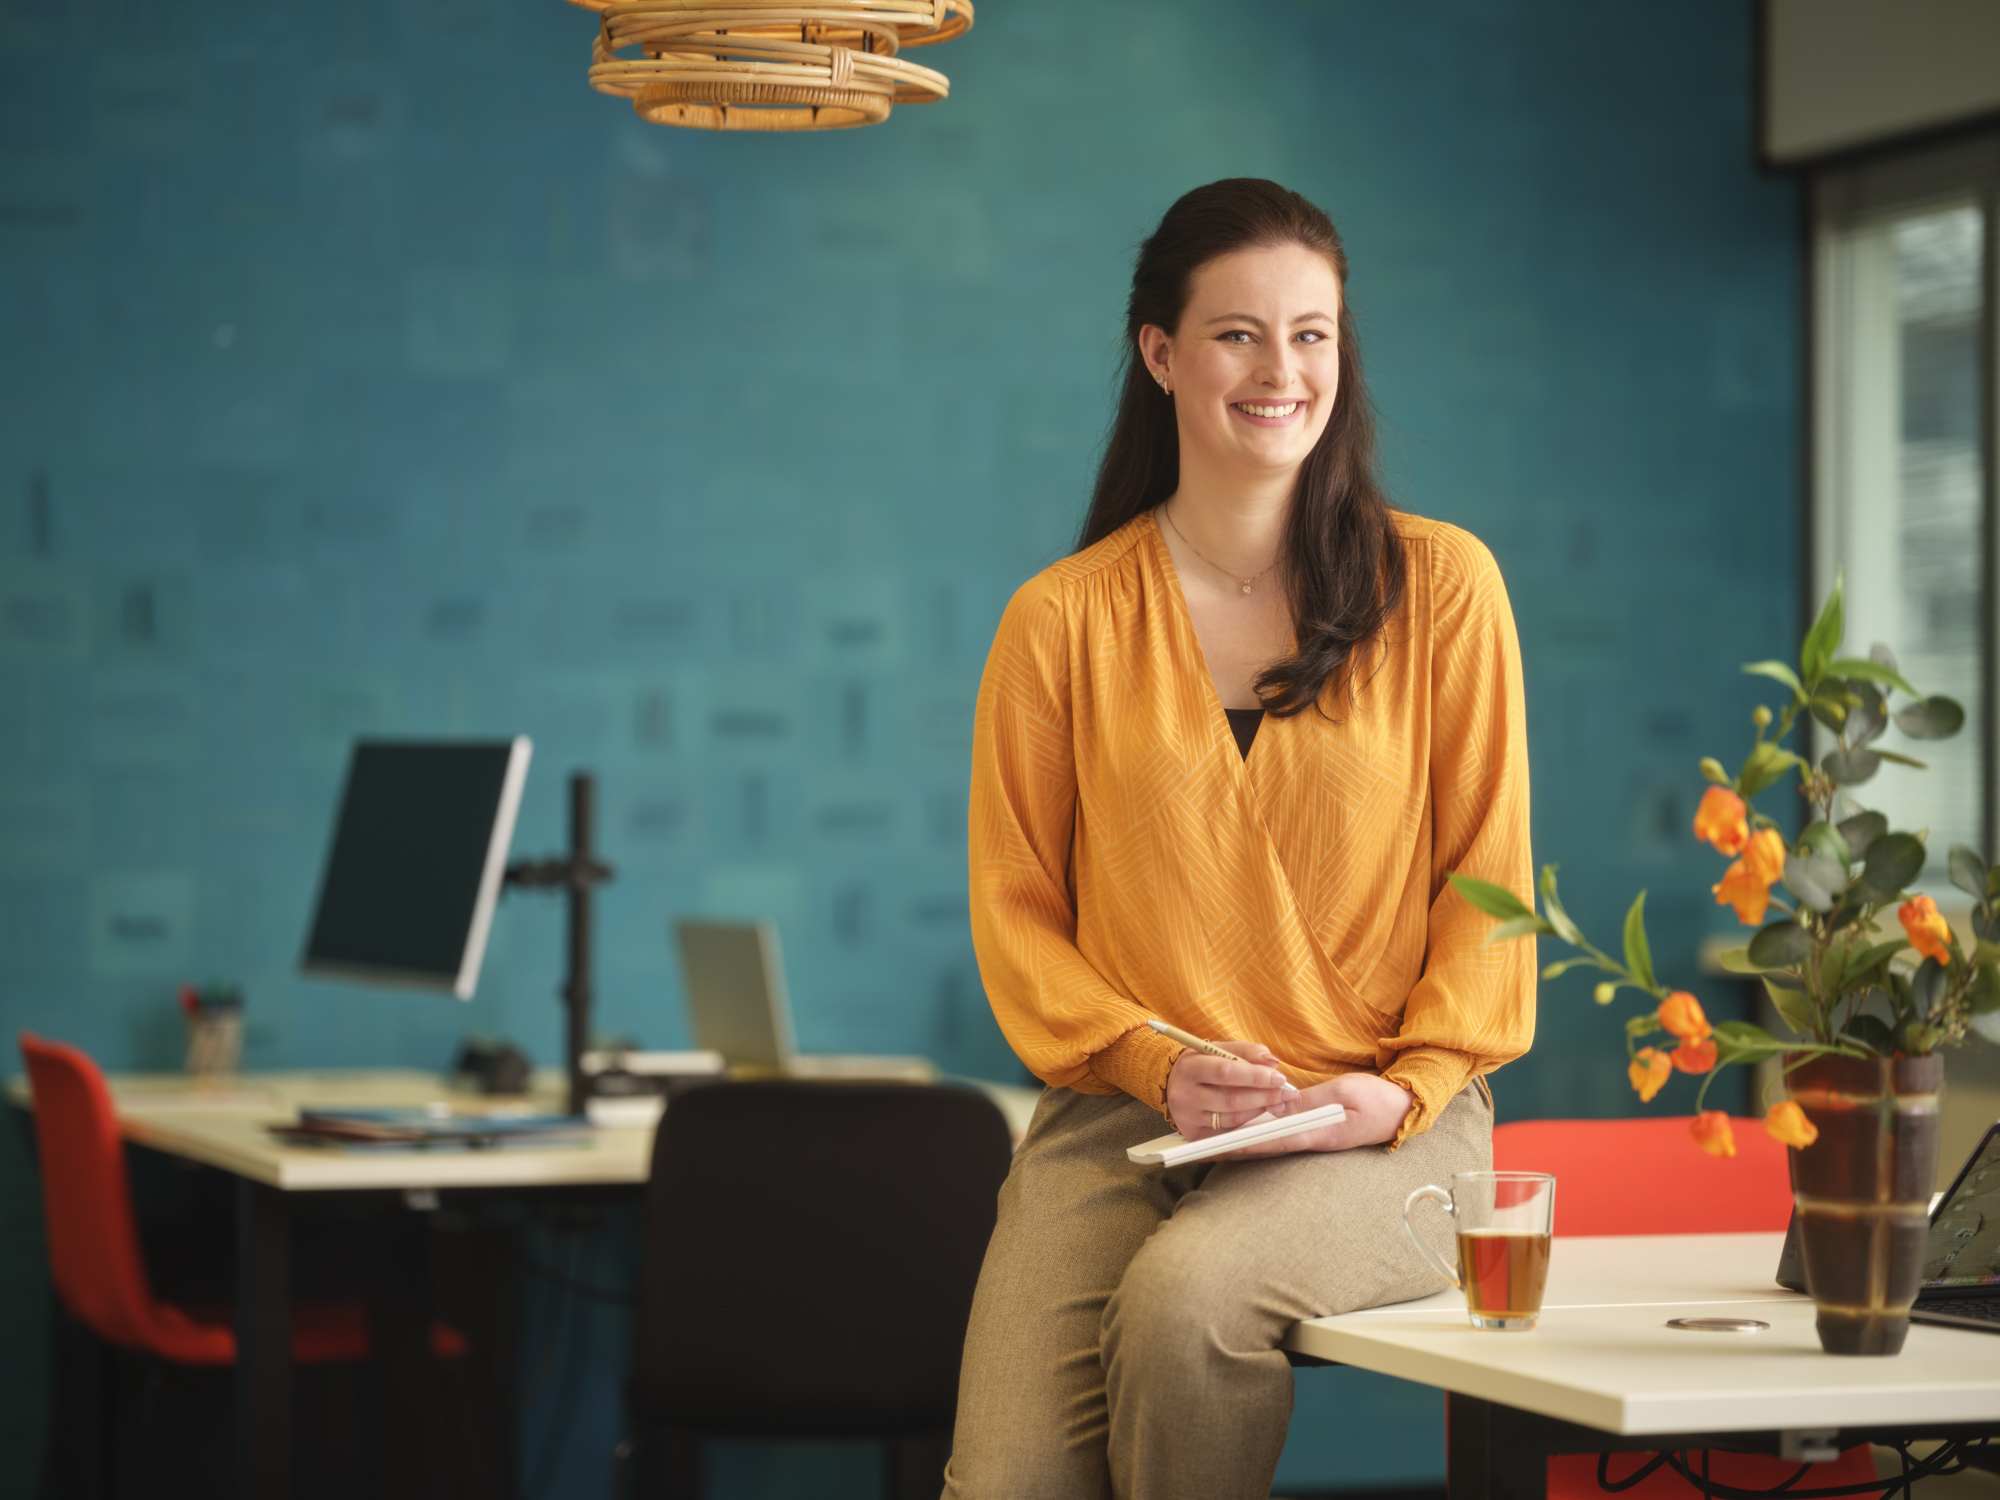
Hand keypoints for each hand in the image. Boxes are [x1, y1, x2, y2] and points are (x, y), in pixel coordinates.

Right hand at [1165, 1042, 1292, 1138]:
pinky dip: (1248, 1120)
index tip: (1279, 1077)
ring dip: (1260, 1108)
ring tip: (1276, 1099)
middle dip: (1265, 1095)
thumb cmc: (1201, 1063)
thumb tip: (1272, 1062)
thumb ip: (1246, 1051)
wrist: (1170, 1083)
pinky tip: (1258, 1109)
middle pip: (1232, 1099)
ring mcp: (1188, 1117)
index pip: (1226, 1072)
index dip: (1256, 1076)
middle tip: (1286, 1092)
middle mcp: (1184, 1094)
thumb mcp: (1218, 1049)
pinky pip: (1229, 1130)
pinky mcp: (1193, 1133)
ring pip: (1233, 1117)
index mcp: (1189, 1067)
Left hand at [1200, 1070, 1415, 1161]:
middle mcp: (1313, 1141)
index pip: (1274, 1140)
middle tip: (1204, 1148)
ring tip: (1214, 1142)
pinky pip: (1284, 1134)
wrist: (1403, 1110)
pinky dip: (1262, 1132)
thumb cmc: (1377, 1100)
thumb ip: (1309, 1099)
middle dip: (1236, 1147)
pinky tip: (1247, 1129)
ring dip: (1245, 1141)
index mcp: (1320, 1133)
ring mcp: (1314, 1138)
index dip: (1245, 1143)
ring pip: (1273, 1141)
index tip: (1219, 1145)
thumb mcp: (1343, 1091)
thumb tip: (1278, 1104)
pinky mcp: (1316, 1131)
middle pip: (1268, 1145)